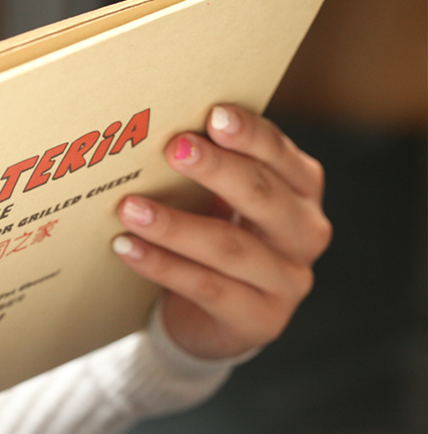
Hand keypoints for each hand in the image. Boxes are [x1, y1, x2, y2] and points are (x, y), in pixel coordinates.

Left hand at [112, 104, 330, 359]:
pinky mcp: (260, 319)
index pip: (280, 155)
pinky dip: (163, 266)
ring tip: (130, 208)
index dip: (250, 134)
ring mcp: (288, 281)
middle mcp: (306, 233)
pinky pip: (207, 288)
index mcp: (302, 190)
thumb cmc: (216, 239)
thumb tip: (160, 134)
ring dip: (175, 225)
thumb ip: (210, 172)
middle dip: (216, 169)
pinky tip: (127, 248)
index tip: (213, 114)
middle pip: (262, 196)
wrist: (212, 319)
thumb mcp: (222, 202)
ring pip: (230, 247)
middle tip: (172, 148)